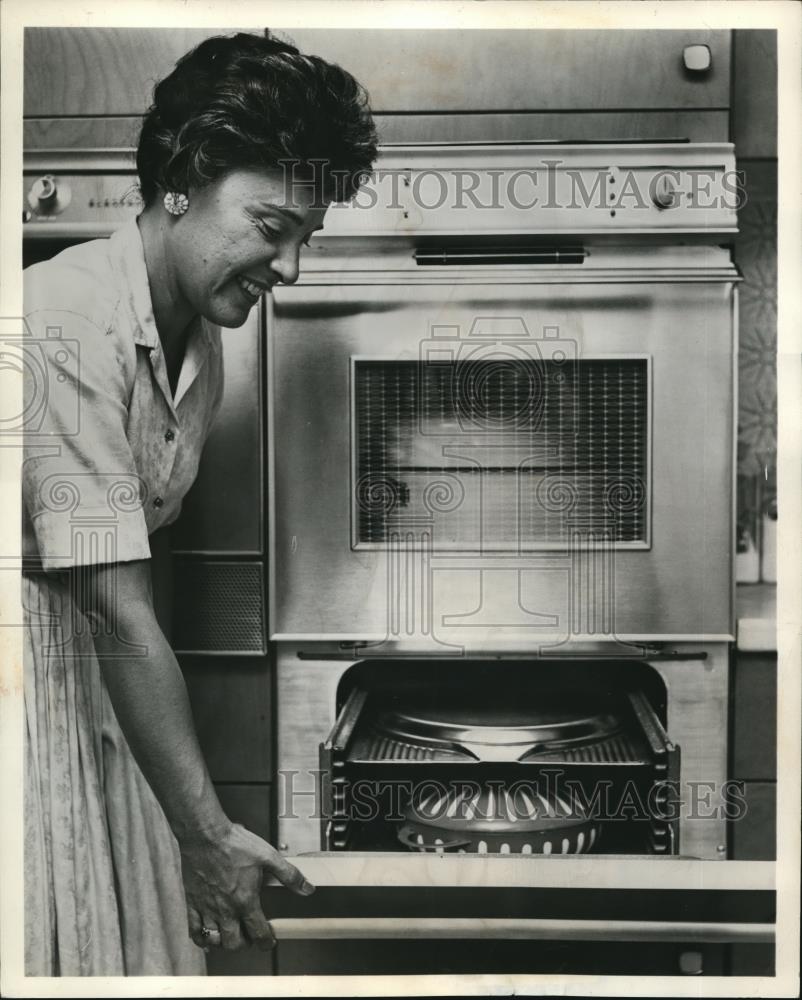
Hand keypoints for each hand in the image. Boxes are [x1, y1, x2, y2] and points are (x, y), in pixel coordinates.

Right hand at [180, 822, 314, 951]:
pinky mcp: (193, 902)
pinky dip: (201, 938)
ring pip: (214, 940)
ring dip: (224, 942)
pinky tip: (206, 938)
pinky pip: (194, 930)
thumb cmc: (234, 844)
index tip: (269, 941)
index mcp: (245, 900)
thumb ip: (289, 875)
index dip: (266, 942)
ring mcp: (208, 908)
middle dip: (244, 944)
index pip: (258, 933)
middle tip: (249, 936)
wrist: (206, 835)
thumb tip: (306, 888)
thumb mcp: (268, 856)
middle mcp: (226, 909)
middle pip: (234, 943)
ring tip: (230, 934)